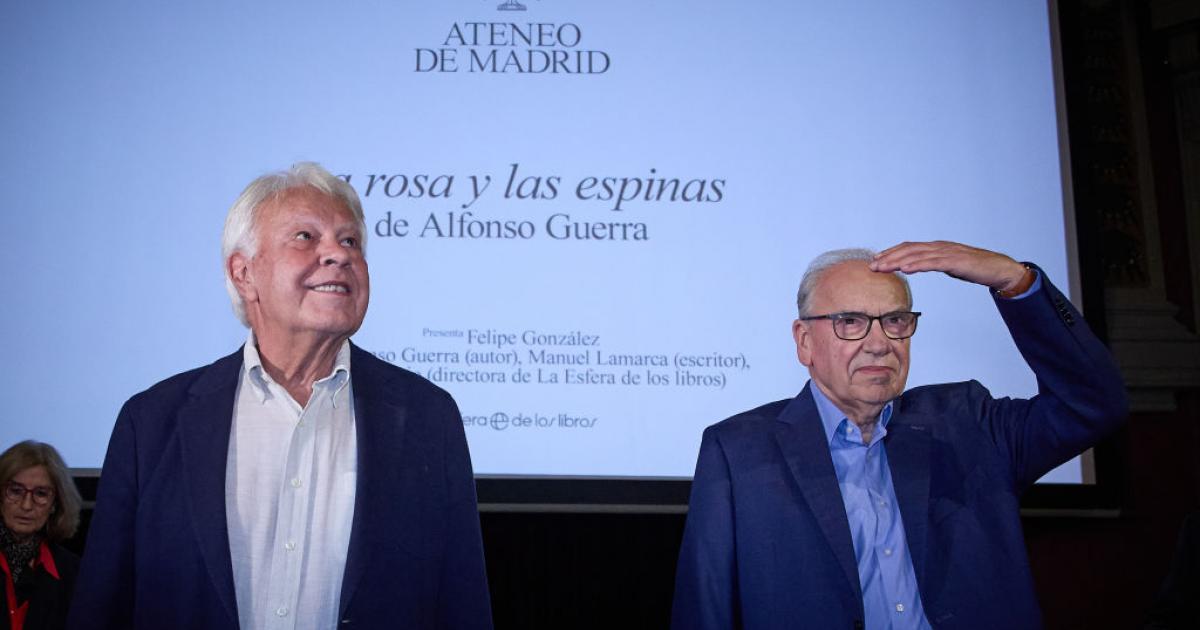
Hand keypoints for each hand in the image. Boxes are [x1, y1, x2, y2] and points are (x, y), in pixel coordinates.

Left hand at [869, 241, 1028, 291]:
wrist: (998, 268)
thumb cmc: (974, 268)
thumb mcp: (949, 265)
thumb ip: (933, 264)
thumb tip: (917, 266)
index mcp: (937, 248)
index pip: (909, 248)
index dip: (891, 252)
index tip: (876, 259)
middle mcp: (939, 247)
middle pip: (909, 250)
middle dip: (888, 257)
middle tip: (871, 265)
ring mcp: (947, 253)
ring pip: (917, 255)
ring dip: (897, 261)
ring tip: (882, 267)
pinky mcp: (956, 261)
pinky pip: (933, 263)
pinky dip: (918, 265)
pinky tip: (906, 269)